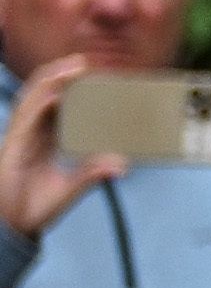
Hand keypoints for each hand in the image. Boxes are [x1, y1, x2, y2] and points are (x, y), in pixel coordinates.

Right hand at [2, 61, 107, 239]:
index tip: (92, 77)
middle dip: (60, 76)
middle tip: (85, 62)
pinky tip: (54, 96)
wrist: (12, 226)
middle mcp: (30, 135)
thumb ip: (91, 174)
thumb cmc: (36, 207)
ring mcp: (19, 138)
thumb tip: (121, 165)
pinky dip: (39, 106)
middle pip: (43, 96)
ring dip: (51, 81)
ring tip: (73, 66)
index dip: (70, 90)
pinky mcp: (13, 148)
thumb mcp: (70, 188)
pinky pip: (25, 122)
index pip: (57, 108)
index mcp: (42, 140)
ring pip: (32, 101)